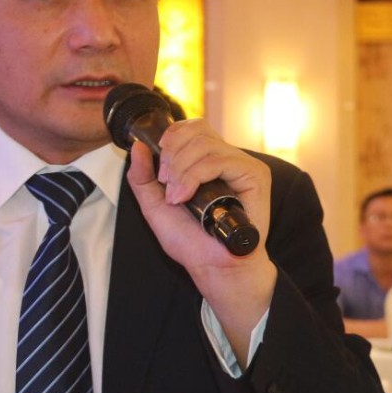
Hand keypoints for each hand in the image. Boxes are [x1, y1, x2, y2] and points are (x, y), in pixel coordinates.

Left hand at [125, 120, 276, 361]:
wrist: (211, 265)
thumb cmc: (189, 240)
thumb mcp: (154, 206)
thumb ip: (141, 177)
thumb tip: (137, 146)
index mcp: (207, 160)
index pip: (192, 127)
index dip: (172, 136)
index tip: (159, 165)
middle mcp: (226, 159)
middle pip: (197, 130)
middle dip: (172, 154)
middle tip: (165, 183)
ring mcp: (242, 165)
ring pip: (205, 145)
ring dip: (181, 169)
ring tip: (175, 196)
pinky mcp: (254, 175)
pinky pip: (220, 160)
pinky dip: (195, 176)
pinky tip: (186, 196)